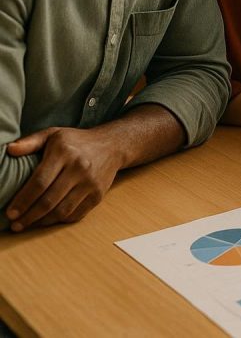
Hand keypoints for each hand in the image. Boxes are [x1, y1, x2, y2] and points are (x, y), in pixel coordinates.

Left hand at [4, 127, 123, 231]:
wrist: (112, 145)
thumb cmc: (77, 141)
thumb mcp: (53, 134)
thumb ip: (30, 142)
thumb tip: (9, 150)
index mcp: (64, 153)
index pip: (39, 182)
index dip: (23, 200)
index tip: (10, 213)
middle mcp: (79, 169)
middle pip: (49, 200)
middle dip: (29, 216)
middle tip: (16, 225)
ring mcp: (91, 183)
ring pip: (63, 211)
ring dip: (43, 222)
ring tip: (29, 224)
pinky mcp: (98, 194)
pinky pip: (77, 214)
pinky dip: (60, 220)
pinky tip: (49, 220)